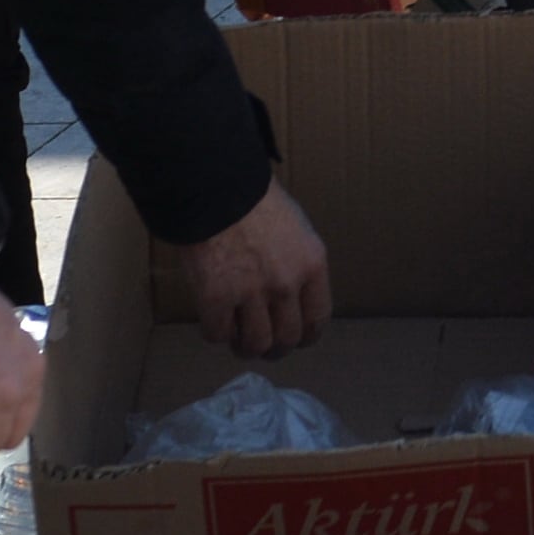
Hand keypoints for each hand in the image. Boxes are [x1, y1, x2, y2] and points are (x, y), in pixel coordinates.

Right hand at [185, 180, 331, 359]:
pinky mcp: (215, 298)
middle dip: (275, 348)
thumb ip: (298, 264)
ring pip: (254, 344)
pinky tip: (215, 320)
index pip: (318, 318)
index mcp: (311, 264)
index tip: (298, 340)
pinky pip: (217, 334)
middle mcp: (286, 284)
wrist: (215, 186)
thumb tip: (293, 297)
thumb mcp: (296, 228)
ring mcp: (251, 293)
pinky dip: (215, 333)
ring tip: (238, 341)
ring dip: (245, 348)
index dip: (307, 336)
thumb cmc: (254, 199)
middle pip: (286, 338)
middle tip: (263, 346)